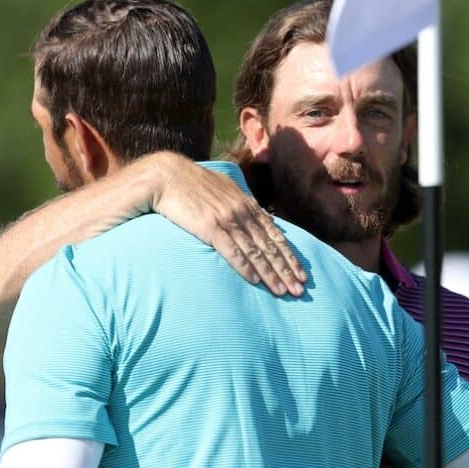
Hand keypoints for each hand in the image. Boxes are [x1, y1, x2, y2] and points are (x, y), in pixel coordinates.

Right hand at [152, 155, 306, 295]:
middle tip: (300, 290)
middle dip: (287, 270)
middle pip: (270, 246)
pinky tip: (256, 280)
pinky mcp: (210, 227)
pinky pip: (232, 251)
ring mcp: (228, 219)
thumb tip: (254, 213)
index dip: (290, 255)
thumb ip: (239, 202)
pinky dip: (245, 267)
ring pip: (255, 252)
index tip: (302, 273)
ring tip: (284, 291)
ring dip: (271, 273)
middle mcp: (242, 212)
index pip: (275, 234)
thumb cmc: (191, 183)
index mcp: (247, 204)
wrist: (166, 176)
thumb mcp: (223, 188)